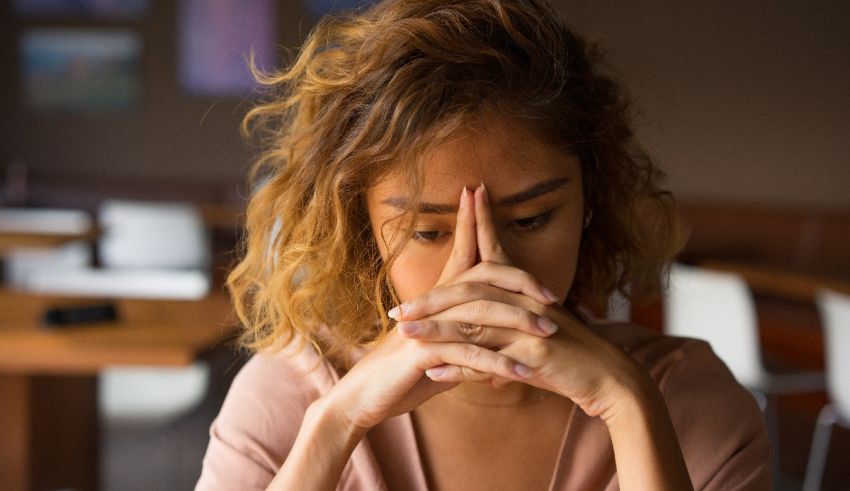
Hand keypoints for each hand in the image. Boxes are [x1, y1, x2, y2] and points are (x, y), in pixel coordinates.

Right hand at [325, 187, 530, 431]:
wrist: (366, 396)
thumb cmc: (404, 372)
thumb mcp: (440, 350)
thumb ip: (466, 337)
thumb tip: (493, 336)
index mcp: (438, 297)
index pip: (462, 252)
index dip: (474, 222)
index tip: (482, 193)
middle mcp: (433, 304)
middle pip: (481, 277)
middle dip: (519, 281)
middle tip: (553, 297)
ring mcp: (427, 326)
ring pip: (480, 314)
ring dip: (519, 323)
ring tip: (550, 333)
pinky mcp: (423, 352)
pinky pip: (469, 354)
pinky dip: (498, 363)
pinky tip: (523, 372)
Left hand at [395, 184, 649, 419]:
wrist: (609, 378)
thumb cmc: (569, 356)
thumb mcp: (534, 333)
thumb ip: (503, 326)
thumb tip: (473, 329)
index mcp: (524, 292)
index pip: (493, 252)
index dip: (477, 224)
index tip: (463, 197)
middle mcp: (524, 304)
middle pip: (469, 292)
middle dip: (430, 300)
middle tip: (395, 309)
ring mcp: (528, 329)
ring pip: (472, 325)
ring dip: (434, 331)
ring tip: (403, 335)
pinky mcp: (533, 356)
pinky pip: (488, 361)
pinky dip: (459, 368)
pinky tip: (434, 373)